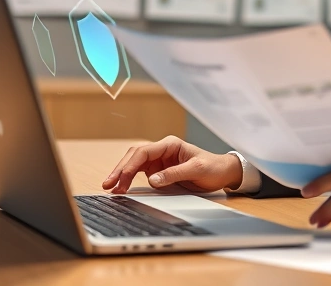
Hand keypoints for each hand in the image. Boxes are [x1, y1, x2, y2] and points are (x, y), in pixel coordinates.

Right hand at [101, 136, 242, 193]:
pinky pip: (139, 172)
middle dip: (120, 169)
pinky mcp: (158, 170)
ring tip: (111, 187)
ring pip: (134, 163)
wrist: (222, 172)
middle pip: (134, 156)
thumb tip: (152, 180)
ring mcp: (159, 160)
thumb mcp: (197, 170)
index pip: (144, 152)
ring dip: (122, 174)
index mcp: (170, 144)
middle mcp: (162, 150)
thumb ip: (174, 174)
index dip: (130, 165)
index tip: (122, 179)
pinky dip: (129, 179)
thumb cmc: (212, 167)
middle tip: (108, 184)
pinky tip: (121, 187)